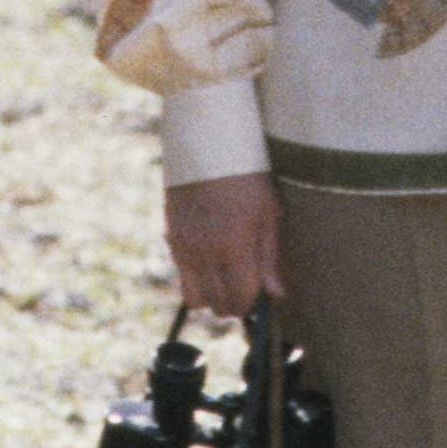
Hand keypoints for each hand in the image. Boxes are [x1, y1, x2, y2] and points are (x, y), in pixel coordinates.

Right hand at [167, 172, 285, 318]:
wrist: (207, 141)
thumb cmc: (248, 174)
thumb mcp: (269, 212)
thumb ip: (270, 259)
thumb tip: (275, 295)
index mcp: (234, 247)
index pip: (240, 299)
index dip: (253, 304)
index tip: (261, 295)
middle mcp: (204, 252)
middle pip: (216, 306)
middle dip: (234, 303)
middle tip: (245, 286)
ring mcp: (183, 246)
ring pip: (193, 298)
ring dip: (210, 295)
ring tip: (224, 276)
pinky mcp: (171, 237)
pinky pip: (181, 273)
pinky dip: (196, 275)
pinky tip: (209, 255)